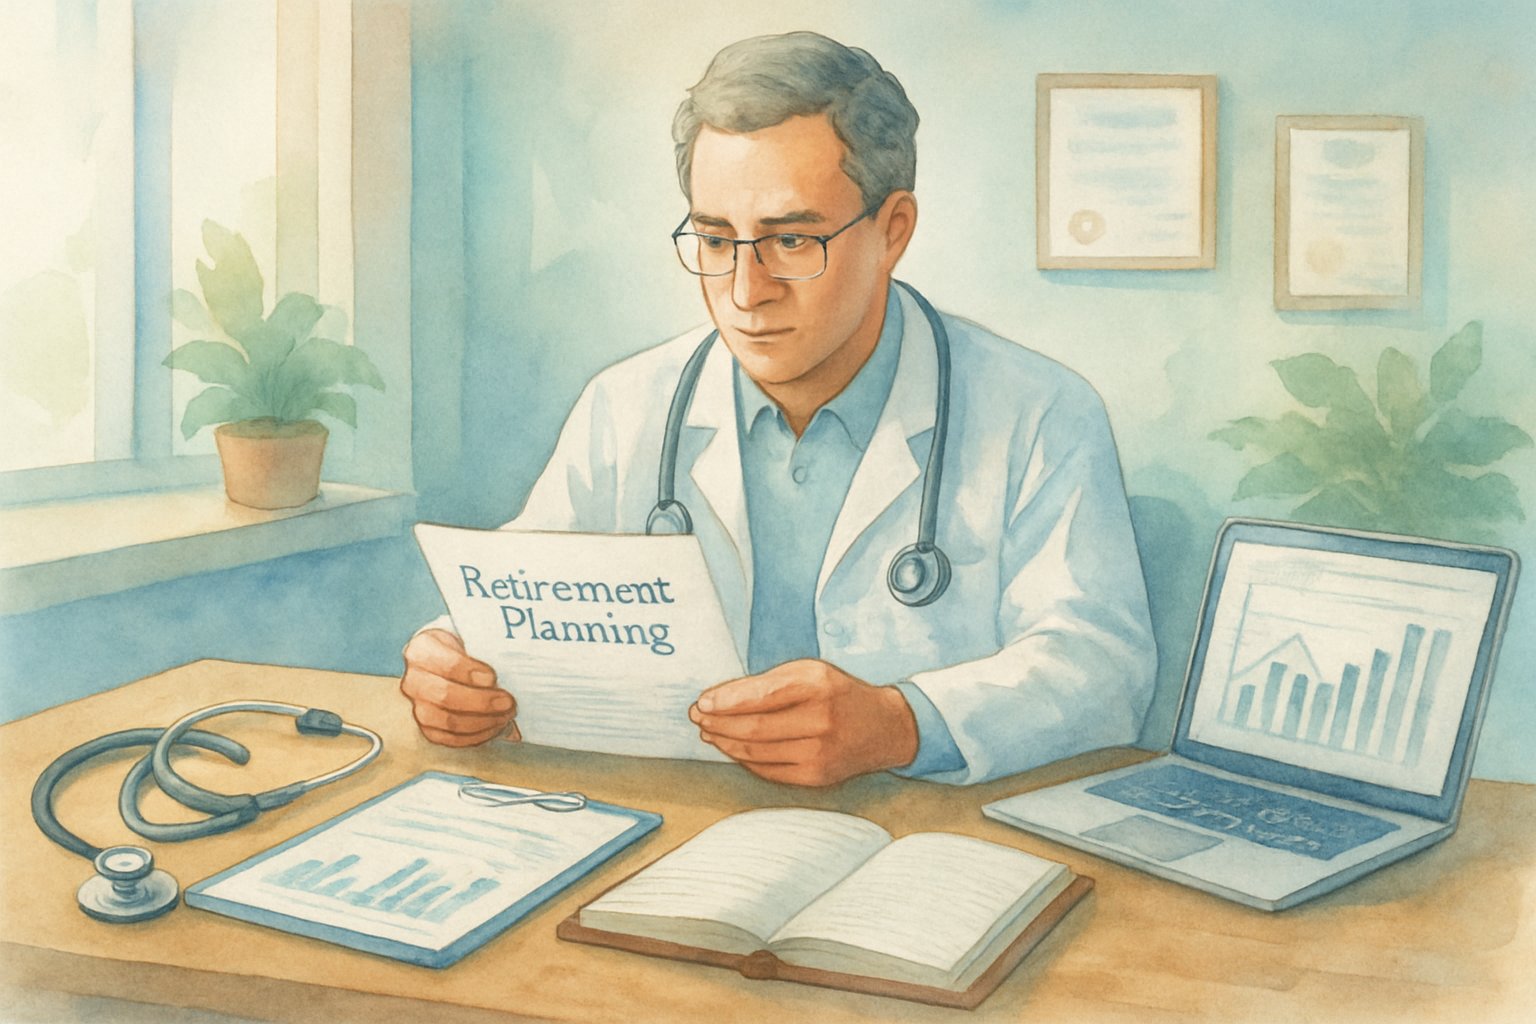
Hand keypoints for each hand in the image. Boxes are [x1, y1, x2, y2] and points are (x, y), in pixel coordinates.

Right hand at [399, 629, 518, 746]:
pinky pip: (450, 739)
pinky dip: (477, 736)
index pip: (445, 663)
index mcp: (422, 649)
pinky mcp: (427, 728)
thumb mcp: (472, 638)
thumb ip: (487, 652)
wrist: (451, 660)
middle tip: (508, 702)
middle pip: (445, 695)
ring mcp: (417, 706)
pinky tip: (496, 727)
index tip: (493, 677)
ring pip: (447, 721)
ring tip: (506, 716)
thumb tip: (513, 671)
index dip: (470, 672)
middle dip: (482, 702)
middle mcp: (413, 679)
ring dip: (483, 722)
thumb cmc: (467, 648)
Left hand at [689, 659, 918, 785]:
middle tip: (698, 717)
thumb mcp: (809, 672)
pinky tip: (732, 747)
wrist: (884, 727)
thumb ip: (766, 683)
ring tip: (709, 731)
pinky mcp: (816, 778)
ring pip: (756, 752)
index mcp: (818, 685)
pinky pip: (767, 770)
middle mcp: (821, 720)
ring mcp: (820, 754)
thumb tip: (717, 700)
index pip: (761, 695)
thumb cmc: (837, 694)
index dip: (725, 701)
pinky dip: (744, 759)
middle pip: (753, 728)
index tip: (703, 702)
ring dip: (725, 742)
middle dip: (718, 723)